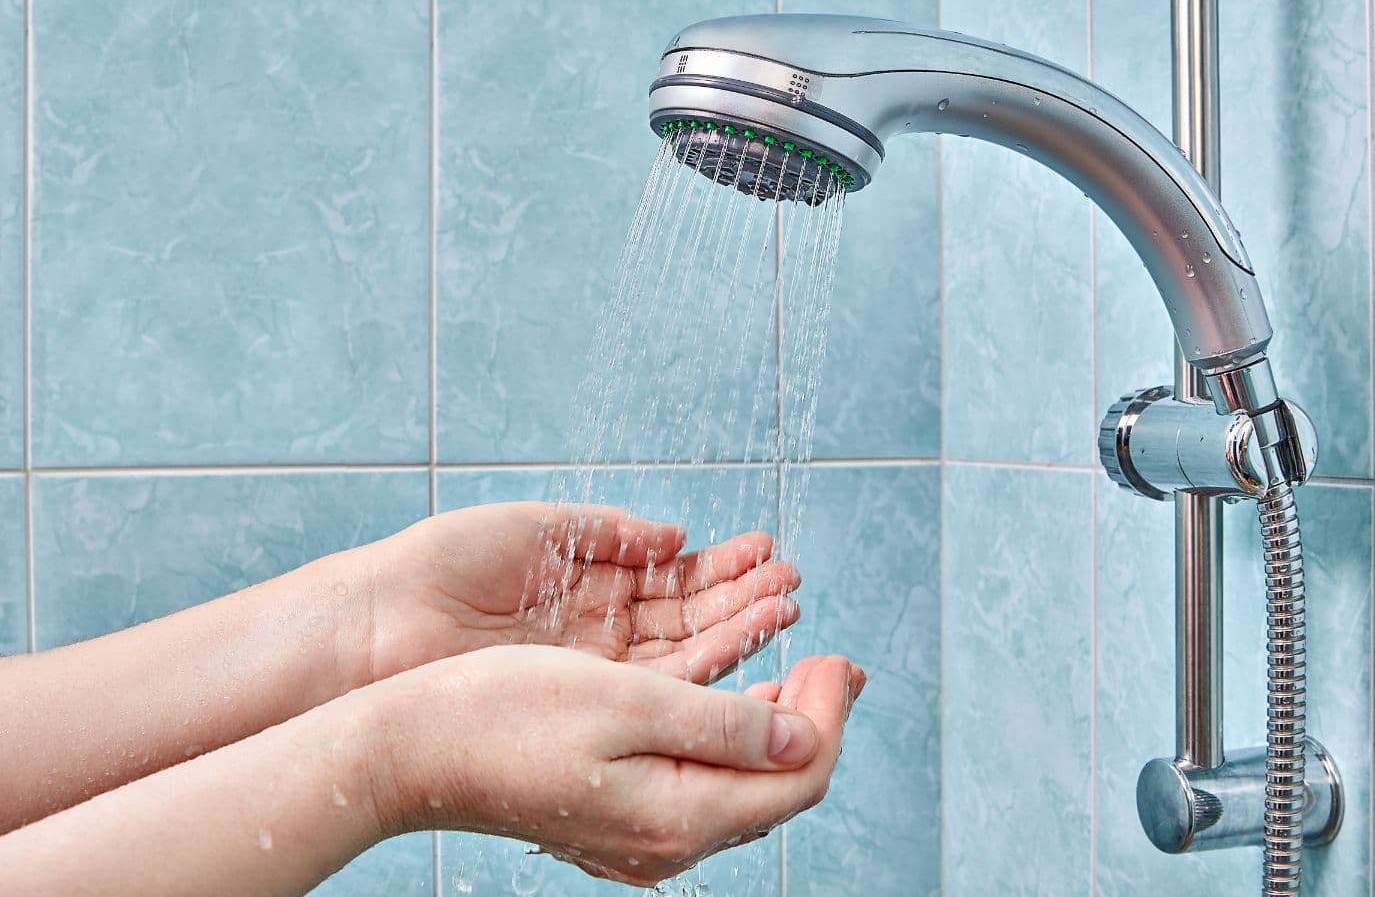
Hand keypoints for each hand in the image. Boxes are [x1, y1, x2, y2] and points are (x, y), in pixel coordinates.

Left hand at [356, 503, 800, 684]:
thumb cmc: (441, 565)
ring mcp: (591, 670)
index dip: (720, 567)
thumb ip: (608, 531)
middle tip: (795, 583)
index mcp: (584, 584)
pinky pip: (655, 685)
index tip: (769, 550)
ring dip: (737, 630)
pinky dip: (704, 666)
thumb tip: (675, 535)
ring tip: (788, 606)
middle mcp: (596, 632)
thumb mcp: (536, 529)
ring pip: (682, 653)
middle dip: (743, 599)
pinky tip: (744, 643)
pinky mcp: (580, 702)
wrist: (376, 628)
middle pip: (687, 618)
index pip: (669, 579)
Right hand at [369, 645, 864, 886]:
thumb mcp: (629, 701)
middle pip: (775, 790)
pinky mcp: (612, 821)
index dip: (830, 714)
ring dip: (774, 730)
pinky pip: (698, 787)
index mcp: (679, 816)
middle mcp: (666, 844)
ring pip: (738, 790)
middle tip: (835, 664)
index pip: (798, 776)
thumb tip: (803, 736)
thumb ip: (724, 724)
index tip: (838, 656)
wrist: (411, 750)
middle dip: (814, 722)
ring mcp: (636, 839)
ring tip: (797, 676)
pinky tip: (730, 707)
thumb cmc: (507, 713)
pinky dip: (729, 744)